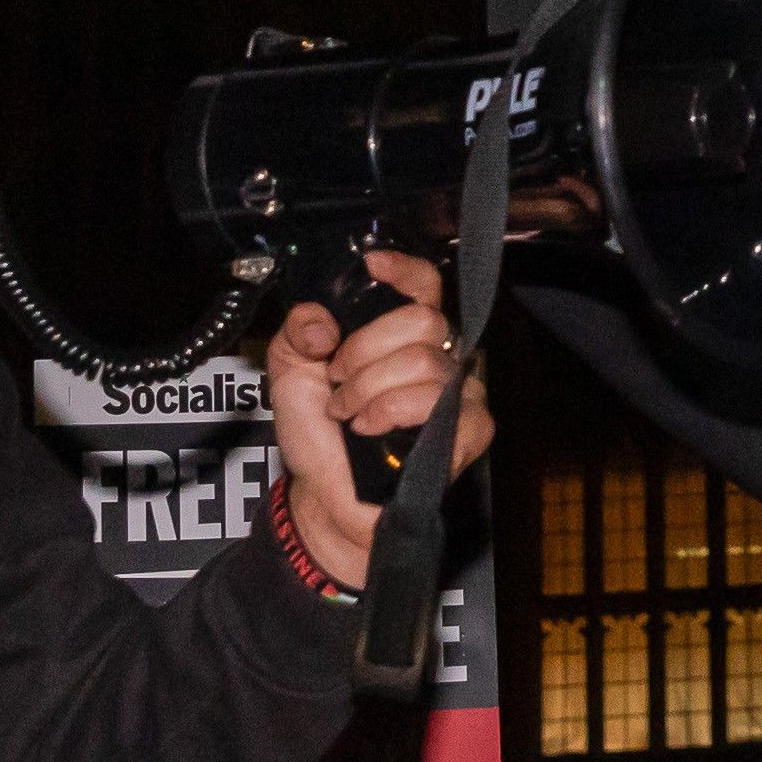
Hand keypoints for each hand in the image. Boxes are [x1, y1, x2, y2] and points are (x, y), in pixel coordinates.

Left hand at [267, 248, 491, 584]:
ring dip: (368, 388)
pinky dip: (390, 413)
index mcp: (403, 336)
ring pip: (423, 362)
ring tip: (347, 413)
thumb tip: (322, 321)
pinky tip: (370, 431)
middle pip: (423, 320)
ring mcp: (461, 394)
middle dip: (365, 350)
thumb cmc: (319, 436)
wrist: (325, 497)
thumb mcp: (290, 373)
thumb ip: (298, 333)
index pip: (425, 286)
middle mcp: (439, 358)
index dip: (406, 270)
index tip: (373, 264)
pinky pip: (437, 403)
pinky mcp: (471, 431)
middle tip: (337, 380)